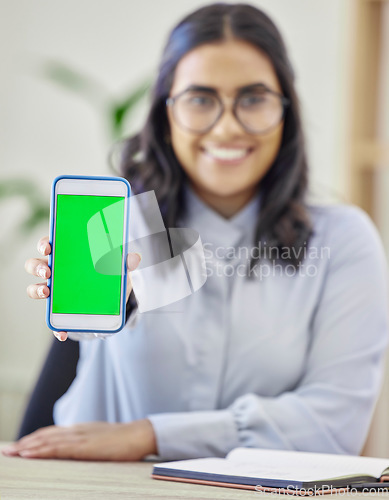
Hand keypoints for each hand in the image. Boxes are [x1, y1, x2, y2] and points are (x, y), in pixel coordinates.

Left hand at [2, 420, 156, 460]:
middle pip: (45, 435)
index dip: (34, 438)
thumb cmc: (123, 441)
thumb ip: (87, 442)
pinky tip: (30, 453)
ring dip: (28, 446)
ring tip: (12, 452)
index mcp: (81, 429)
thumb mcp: (101, 440)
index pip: (52, 433)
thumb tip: (75, 450)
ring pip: (48, 440)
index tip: (19, 446)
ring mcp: (80, 437)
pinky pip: (58, 448)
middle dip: (25, 443)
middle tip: (7, 451)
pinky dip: (41, 450)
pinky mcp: (85, 446)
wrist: (139, 435)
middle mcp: (77, 430)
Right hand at [25, 236, 140, 341]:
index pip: (49, 245)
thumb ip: (126, 261)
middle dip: (38, 266)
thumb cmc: (110, 274)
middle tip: (48, 270)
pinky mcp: (61, 311)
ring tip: (47, 292)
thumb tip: (135, 258)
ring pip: (36, 289)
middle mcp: (56, 272)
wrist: (113, 299)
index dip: (45, 244)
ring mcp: (56, 292)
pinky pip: (53, 321)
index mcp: (67, 256)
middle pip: (36, 265)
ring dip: (37, 290)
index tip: (48, 247)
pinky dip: (56, 328)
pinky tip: (63, 333)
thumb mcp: (119, 267)